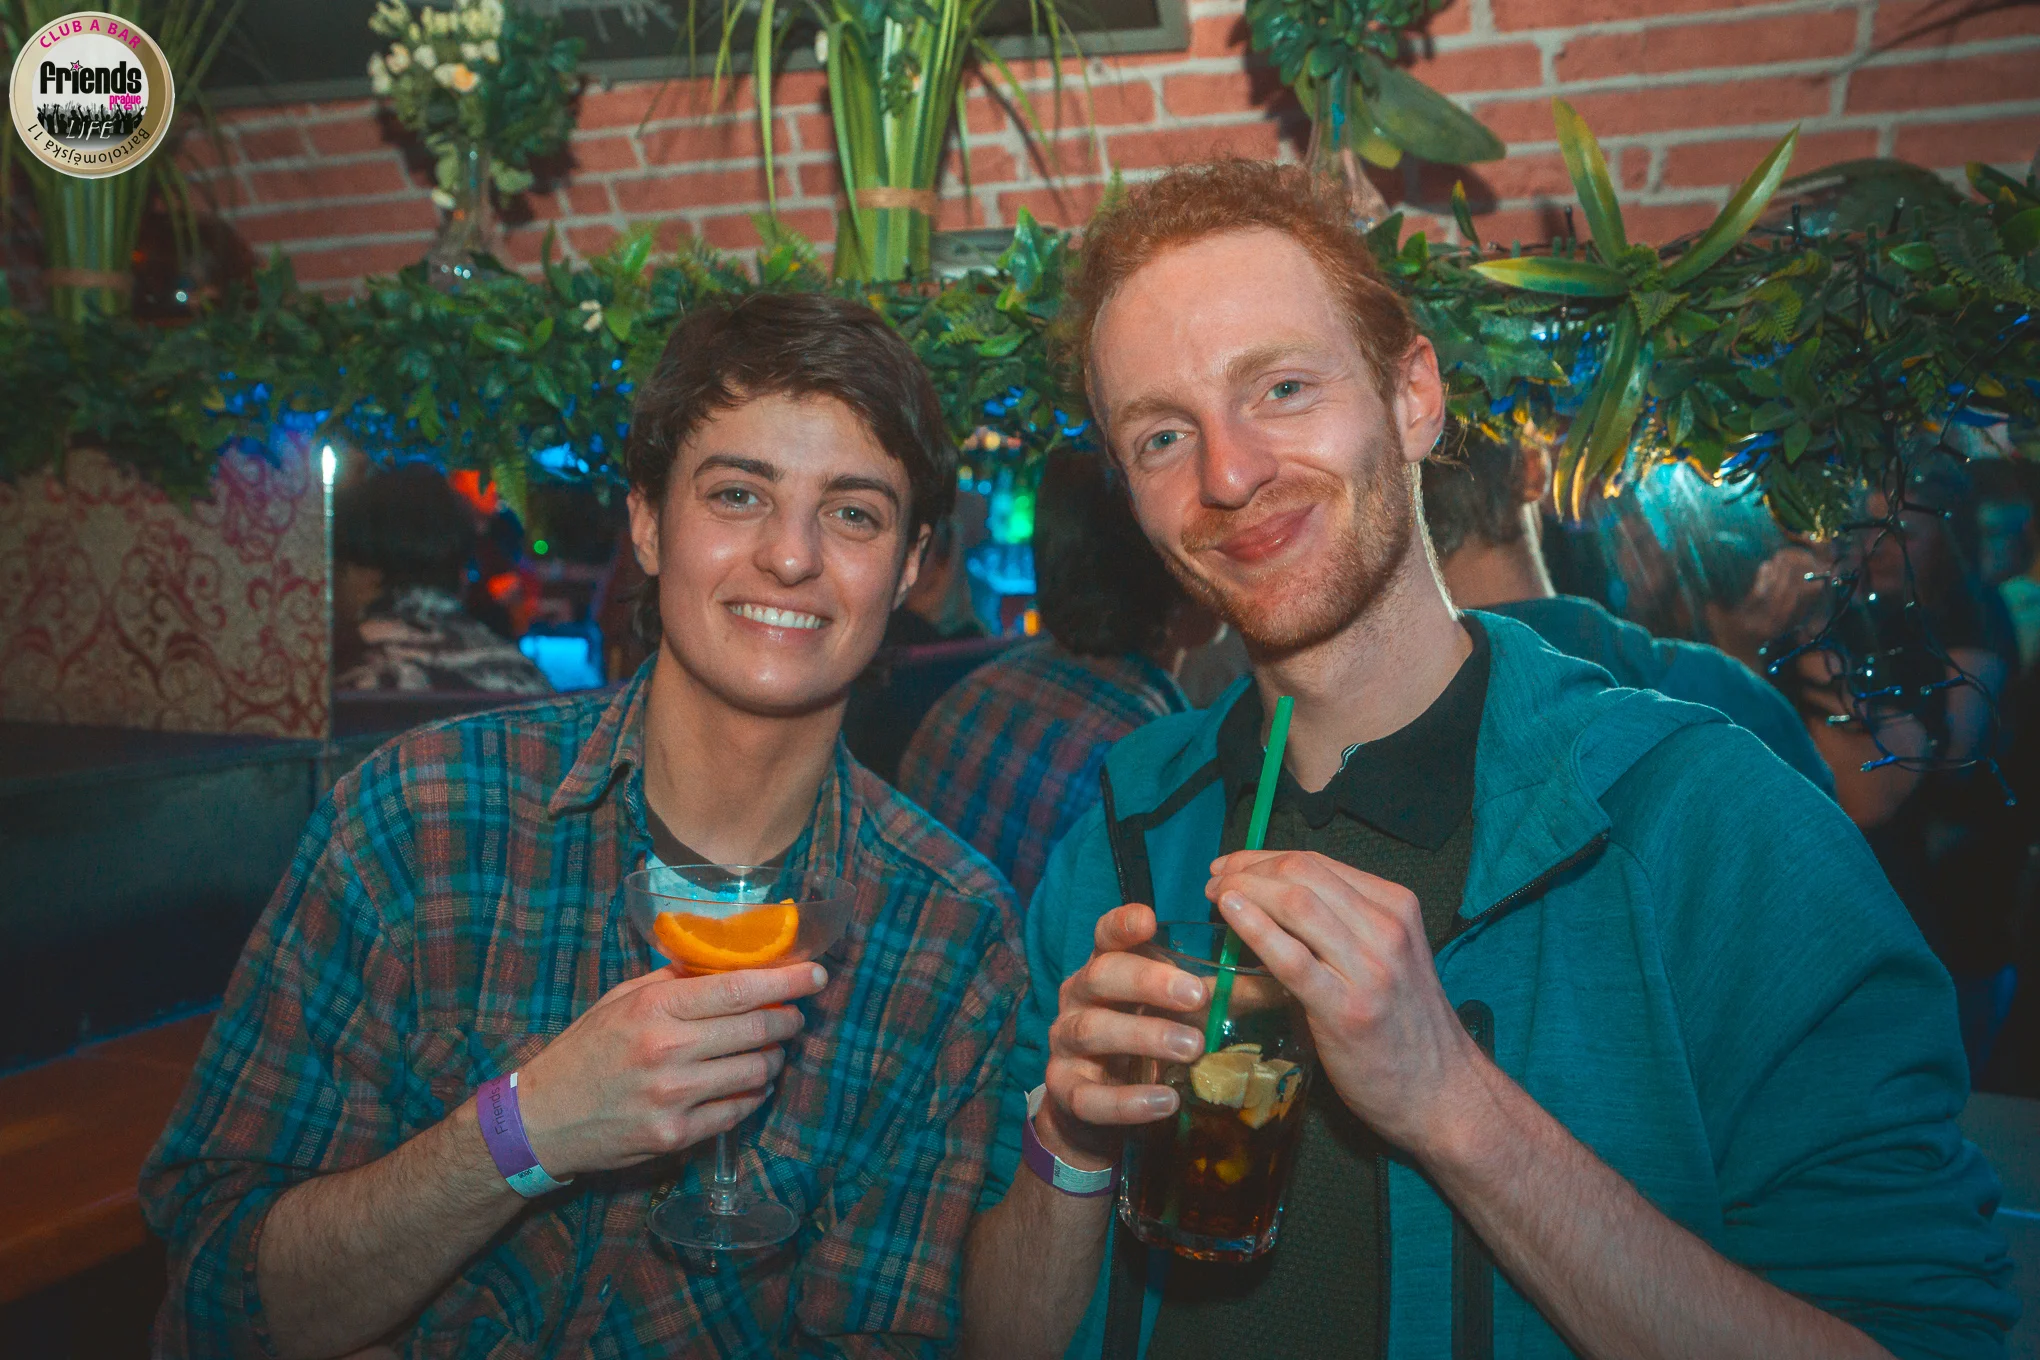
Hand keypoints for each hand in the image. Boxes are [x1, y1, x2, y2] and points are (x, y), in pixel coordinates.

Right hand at [514, 961, 827, 1176]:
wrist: (543, 1118)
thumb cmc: (586, 1050)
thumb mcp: (622, 1000)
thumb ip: (675, 981)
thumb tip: (731, 961)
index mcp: (656, 1008)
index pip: (739, 989)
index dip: (786, 981)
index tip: (815, 975)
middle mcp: (668, 1051)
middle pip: (758, 1030)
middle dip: (787, 1020)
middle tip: (793, 1015)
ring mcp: (674, 1098)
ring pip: (756, 1072)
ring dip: (773, 1058)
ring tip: (769, 1049)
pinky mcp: (676, 1136)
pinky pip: (738, 1111)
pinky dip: (754, 1094)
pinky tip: (749, 1083)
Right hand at [1039, 903, 1209, 1170]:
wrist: (1093, 1111)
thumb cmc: (1141, 1045)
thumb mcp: (1169, 1013)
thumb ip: (1210, 996)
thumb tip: (1276, 982)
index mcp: (1104, 970)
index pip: (1105, 936)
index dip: (1122, 924)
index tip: (1149, 918)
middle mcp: (1078, 999)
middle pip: (1101, 976)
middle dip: (1147, 981)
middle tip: (1196, 995)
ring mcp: (1065, 1045)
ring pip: (1093, 1030)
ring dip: (1144, 1035)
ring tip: (1193, 1048)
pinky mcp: (1065, 1093)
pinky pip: (1091, 1097)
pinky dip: (1128, 1100)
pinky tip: (1166, 1101)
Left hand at [1208, 850, 1490, 1155]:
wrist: (1441, 1092)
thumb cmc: (1405, 1026)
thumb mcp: (1384, 958)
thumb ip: (1338, 929)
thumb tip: (1268, 906)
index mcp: (1396, 907)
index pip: (1317, 862)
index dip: (1262, 858)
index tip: (1229, 867)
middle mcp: (1387, 928)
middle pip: (1302, 873)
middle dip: (1247, 869)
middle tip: (1213, 881)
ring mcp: (1370, 968)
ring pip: (1296, 902)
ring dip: (1244, 890)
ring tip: (1214, 897)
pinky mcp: (1347, 1009)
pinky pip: (1293, 958)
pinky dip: (1255, 928)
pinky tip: (1230, 915)